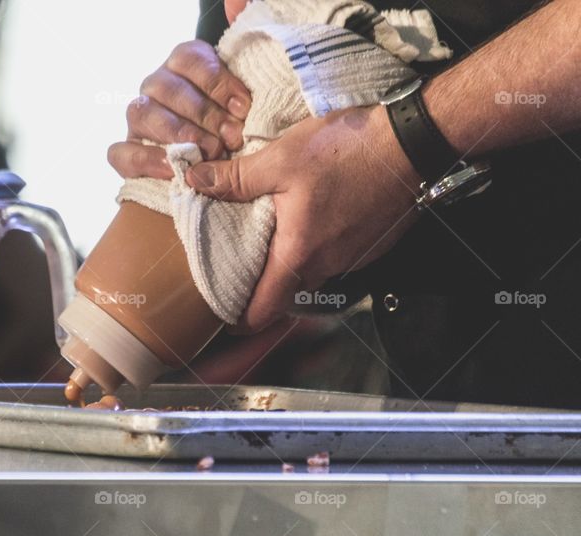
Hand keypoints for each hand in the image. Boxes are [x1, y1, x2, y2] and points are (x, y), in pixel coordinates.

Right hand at [108, 40, 251, 179]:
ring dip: (177, 134)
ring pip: (141, 113)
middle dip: (204, 115)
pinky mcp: (125, 151)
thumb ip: (244, 56)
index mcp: (183, 65)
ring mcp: (138, 117)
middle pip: (168, 88)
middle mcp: (156, 85)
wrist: (220, 166)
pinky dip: (146, 160)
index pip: (189, 59)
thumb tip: (236, 3)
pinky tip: (173, 169)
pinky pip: (121, 152)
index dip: (217, 82)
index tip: (244, 108)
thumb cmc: (236, 128)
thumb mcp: (248, 95)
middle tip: (233, 137)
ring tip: (208, 153)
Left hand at [186, 105, 422, 332]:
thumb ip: (234, 178)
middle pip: (284, 294)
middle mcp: (327, 267)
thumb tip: (194, 180)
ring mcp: (353, 258)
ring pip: (310, 275)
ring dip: (288, 266)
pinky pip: (333, 259)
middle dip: (260, 288)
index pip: (263, 312)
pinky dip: (314, 250)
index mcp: (299, 255)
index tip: (220, 314)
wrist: (415, 141)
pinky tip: (305, 223)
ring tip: (265, 242)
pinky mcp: (370, 244)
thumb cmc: (347, 150)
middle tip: (235, 270)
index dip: (238, 321)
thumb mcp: (280, 159)